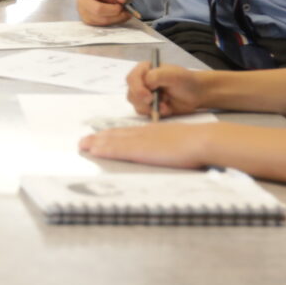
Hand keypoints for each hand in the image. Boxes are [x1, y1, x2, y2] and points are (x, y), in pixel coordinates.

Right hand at [77, 0, 132, 24]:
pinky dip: (115, 21)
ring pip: (103, 19)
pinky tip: (120, 16)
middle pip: (99, 9)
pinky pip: (104, 24)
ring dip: (117, 17)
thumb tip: (122, 0)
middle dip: (115, 10)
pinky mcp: (89, 21)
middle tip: (122, 7)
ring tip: (124, 12)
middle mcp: (82, 1)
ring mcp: (84, 13)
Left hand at [80, 121, 213, 167]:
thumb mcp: (181, 140)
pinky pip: (117, 149)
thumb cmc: (198, 143)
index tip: (101, 137)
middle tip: (84, 141)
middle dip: (99, 138)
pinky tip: (94, 151)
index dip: (113, 134)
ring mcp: (142, 141)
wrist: (203, 140)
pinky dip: (104, 150)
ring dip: (96, 143)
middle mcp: (144, 133)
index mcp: (154, 131)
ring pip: (113, 140)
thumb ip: (172, 145)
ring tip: (83, 145)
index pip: (128, 132)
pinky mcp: (141, 150)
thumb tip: (172, 153)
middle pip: (116, 134)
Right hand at [125, 62, 209, 117]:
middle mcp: (142, 82)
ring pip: (136, 105)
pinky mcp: (149, 107)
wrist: (196, 94)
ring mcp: (144, 95)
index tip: (148, 97)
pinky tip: (166, 109)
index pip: (132, 79)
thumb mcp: (173, 74)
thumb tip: (146, 85)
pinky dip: (155, 113)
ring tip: (165, 105)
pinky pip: (145, 113)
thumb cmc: (185, 81)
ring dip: (150, 108)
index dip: (137, 89)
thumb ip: (156, 76)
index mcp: (144, 69)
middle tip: (155, 102)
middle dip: (143, 101)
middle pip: (131, 94)